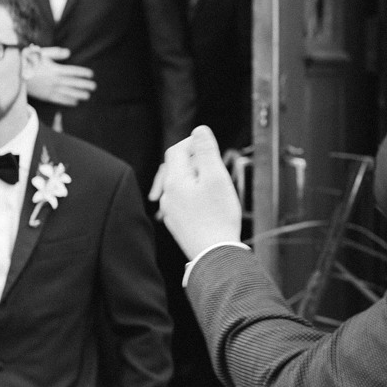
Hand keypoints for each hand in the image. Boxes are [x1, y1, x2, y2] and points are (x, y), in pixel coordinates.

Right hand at [24, 46, 94, 107]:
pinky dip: (69, 101)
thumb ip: (56, 53)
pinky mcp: (46, 96)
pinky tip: (76, 102)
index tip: (91, 74)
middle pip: (74, 83)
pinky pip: (60, 99)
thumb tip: (68, 52)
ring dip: (79, 94)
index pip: (73, 71)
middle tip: (94, 86)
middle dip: (85, 84)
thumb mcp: (41, 53)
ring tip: (88, 96)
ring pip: (69, 92)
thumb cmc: (29, 61)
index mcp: (55, 69)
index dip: (83, 73)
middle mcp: (55, 80)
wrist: (16, 73)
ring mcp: (51, 89)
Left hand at [157, 125, 241, 259]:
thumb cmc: (218, 218)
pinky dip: (192, 198)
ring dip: (193, 180)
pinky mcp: (177, 225)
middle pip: (175, 167)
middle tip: (215, 168)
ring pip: (178, 185)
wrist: (215, 256)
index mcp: (174, 180)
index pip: (177, 149)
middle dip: (193, 162)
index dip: (193, 144)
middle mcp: (167, 194)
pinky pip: (181, 203)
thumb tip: (199, 130)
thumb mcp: (217, 178)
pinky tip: (206, 206)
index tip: (210, 148)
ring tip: (212, 188)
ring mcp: (170, 211)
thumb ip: (206, 151)